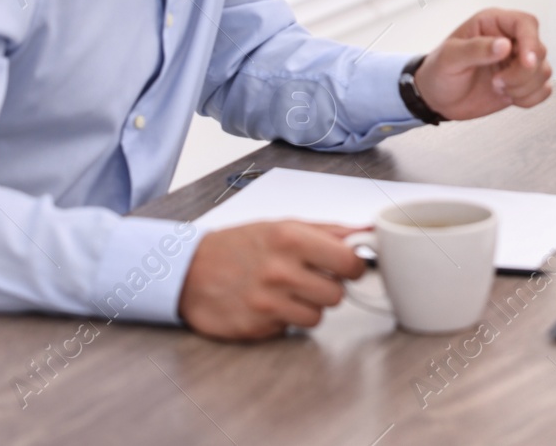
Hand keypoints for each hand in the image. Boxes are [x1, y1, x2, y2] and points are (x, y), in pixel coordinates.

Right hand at [178, 220, 366, 339]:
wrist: (188, 271)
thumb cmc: (238, 246)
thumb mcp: (281, 226)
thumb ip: (328, 231)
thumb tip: (367, 232)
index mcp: (290, 239)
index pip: (349, 261)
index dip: (352, 265)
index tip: (345, 265)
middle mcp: (280, 271)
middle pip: (337, 294)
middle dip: (328, 287)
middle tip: (310, 278)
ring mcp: (267, 303)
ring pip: (318, 316)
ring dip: (307, 305)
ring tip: (287, 291)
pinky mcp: (256, 328)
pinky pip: (291, 329)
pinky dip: (285, 319)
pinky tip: (269, 304)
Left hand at [413, 8, 551, 120]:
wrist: (436, 99)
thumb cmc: (438, 72)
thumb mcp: (449, 57)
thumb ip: (476, 49)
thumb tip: (504, 45)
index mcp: (493, 24)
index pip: (525, 23)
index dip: (531, 42)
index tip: (525, 62)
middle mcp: (510, 40)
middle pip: (538, 51)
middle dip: (521, 73)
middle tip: (496, 81)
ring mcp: (517, 63)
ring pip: (543, 71)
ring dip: (524, 87)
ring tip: (498, 88)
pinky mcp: (522, 83)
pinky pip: (543, 89)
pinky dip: (530, 98)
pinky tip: (509, 97)